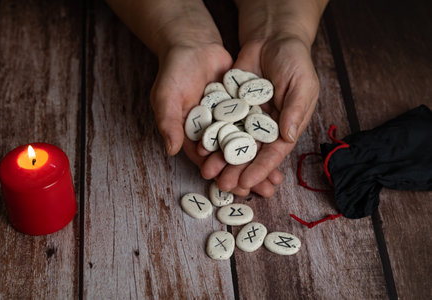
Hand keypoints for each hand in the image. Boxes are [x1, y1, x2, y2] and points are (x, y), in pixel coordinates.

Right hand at [151, 42, 283, 197]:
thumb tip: (172, 149)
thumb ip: (168, 123)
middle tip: (265, 192)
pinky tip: (281, 146)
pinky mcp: (242, 107)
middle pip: (231, 158)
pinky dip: (267, 136)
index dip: (223, 176)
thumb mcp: (166, 97)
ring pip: (247, 145)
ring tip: (276, 180)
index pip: (209, 162)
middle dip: (248, 175)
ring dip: (260, 161)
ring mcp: (228, 120)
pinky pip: (256, 125)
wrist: (193, 44)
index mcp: (193, 136)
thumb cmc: (174, 71)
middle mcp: (212, 131)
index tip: (238, 189)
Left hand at [198, 37, 318, 196]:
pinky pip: (219, 123)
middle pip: (249, 152)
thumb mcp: (302, 83)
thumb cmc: (295, 60)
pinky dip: (211, 135)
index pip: (273, 153)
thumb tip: (289, 136)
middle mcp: (264, 126)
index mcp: (285, 126)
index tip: (248, 183)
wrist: (271, 37)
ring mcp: (246, 116)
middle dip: (237, 169)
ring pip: (231, 142)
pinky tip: (201, 147)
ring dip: (221, 158)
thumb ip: (296, 109)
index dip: (261, 169)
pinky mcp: (230, 105)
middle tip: (224, 185)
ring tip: (208, 171)